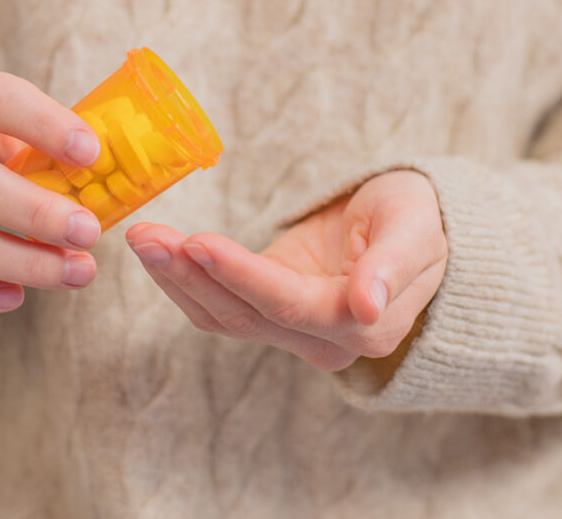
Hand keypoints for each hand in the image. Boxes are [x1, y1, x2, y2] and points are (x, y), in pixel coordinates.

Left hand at [126, 170, 446, 371]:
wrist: (410, 227)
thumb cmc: (418, 219)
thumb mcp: (416, 228)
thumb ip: (393, 266)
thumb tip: (367, 306)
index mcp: (365, 324)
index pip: (290, 304)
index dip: (241, 276)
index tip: (197, 243)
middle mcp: (326, 342)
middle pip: (245, 315)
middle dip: (192, 274)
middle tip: (147, 234)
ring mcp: (293, 333)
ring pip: (223, 317)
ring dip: (177, 279)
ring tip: (142, 237)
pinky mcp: (268, 314)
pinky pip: (218, 308)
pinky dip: (184, 282)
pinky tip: (157, 251)